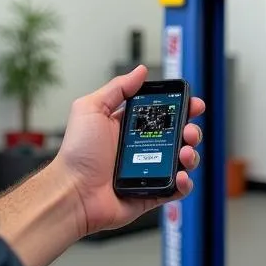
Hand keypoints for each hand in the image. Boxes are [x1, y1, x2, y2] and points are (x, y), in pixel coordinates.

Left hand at [52, 65, 205, 236]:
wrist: (72, 191)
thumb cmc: (77, 153)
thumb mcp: (91, 108)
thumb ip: (117, 88)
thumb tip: (140, 71)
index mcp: (128, 127)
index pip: (162, 113)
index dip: (180, 107)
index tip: (193, 104)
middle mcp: (141, 148)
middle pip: (178, 136)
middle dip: (191, 130)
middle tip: (189, 131)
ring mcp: (148, 171)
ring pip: (182, 161)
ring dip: (190, 155)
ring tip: (184, 153)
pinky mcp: (151, 193)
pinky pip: (176, 189)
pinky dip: (185, 183)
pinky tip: (181, 176)